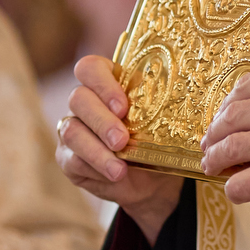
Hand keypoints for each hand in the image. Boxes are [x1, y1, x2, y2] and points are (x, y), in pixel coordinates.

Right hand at [56, 55, 182, 243]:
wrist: (153, 181)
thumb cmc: (158, 142)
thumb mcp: (163, 122)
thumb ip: (160, 106)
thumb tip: (182, 96)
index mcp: (107, 82)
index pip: (90, 68)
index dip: (103, 84)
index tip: (124, 107)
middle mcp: (85, 102)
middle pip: (79, 98)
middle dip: (102, 120)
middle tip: (122, 140)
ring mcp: (72, 128)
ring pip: (71, 130)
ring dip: (97, 150)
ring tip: (120, 168)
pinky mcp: (68, 157)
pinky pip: (72, 159)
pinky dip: (95, 167)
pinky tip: (114, 175)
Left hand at [198, 62, 249, 203]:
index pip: (243, 87)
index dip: (228, 104)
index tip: (224, 115)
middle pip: (230, 117)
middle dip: (215, 132)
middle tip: (210, 142)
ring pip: (229, 148)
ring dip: (215, 159)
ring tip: (213, 164)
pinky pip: (244, 183)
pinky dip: (234, 189)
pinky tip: (235, 190)